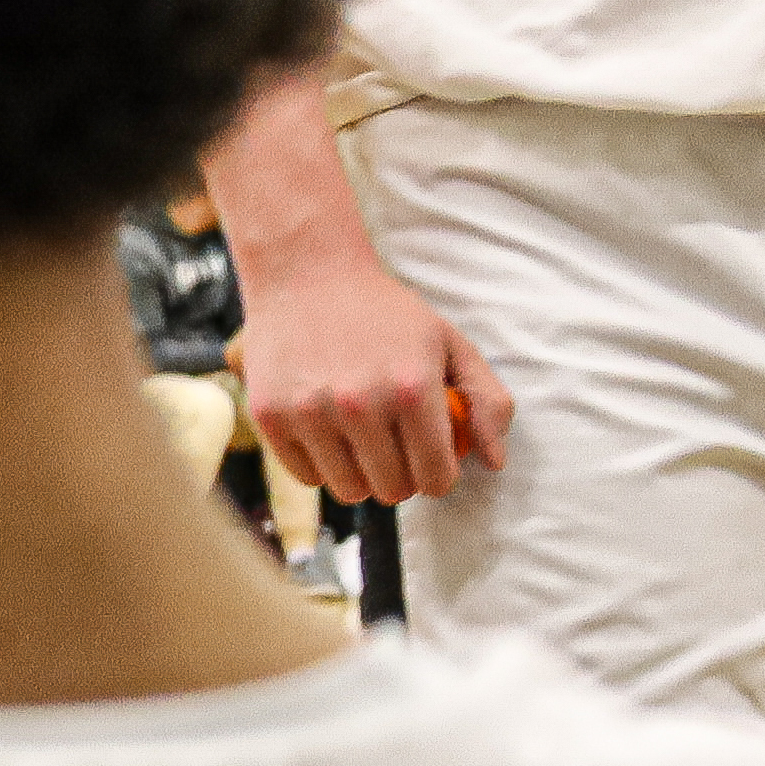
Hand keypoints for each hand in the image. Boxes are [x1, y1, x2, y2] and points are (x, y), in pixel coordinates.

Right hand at [233, 231, 508, 505]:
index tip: (431, 463)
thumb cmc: (385, 313)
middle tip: (396, 449)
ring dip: (361, 476)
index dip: (440, 477)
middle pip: (393, 490)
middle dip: (402, 477)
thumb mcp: (450, 343)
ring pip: (349, 491)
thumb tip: (494, 462)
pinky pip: (307, 476)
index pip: (436, 477)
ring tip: (361, 444)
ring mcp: (310, 412)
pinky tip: (326, 432)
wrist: (306, 274)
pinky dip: (321, 465)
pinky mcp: (270, 415)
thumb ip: (487, 402)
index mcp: (413, 389)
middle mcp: (360, 405)